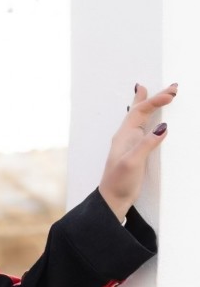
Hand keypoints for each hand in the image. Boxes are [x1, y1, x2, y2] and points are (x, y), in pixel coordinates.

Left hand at [98, 83, 177, 220]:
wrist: (112, 199)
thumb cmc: (119, 182)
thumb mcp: (132, 163)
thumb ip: (146, 145)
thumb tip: (162, 127)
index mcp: (124, 135)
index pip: (141, 111)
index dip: (156, 100)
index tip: (172, 94)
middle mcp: (126, 136)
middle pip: (140, 110)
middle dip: (153, 96)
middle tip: (171, 87)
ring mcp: (130, 143)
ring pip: (138, 117)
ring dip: (147, 103)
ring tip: (146, 90)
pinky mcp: (134, 151)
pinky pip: (141, 128)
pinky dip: (146, 118)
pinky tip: (148, 119)